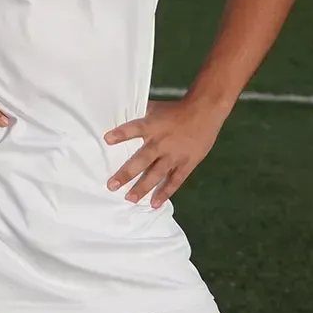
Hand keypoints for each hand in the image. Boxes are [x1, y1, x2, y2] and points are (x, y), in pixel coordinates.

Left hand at [103, 97, 228, 206]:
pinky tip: (155, 203)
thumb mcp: (155, 108)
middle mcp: (161, 142)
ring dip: (143, 187)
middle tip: (112, 186)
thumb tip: (119, 115)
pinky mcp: (187, 164)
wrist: (205, 112)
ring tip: (130, 198)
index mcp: (153, 126)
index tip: (107, 140)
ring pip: (157, 174)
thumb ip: (139, 116)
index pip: (134, 128)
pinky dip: (165, 193)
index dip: (121, 134)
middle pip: (142, 159)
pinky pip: (175, 181)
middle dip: (127, 173)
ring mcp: (174, 155)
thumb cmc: (175, 110)